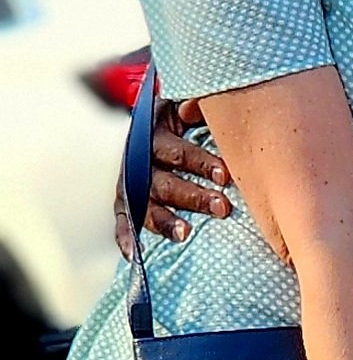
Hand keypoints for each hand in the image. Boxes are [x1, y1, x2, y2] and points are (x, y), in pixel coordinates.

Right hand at [114, 92, 236, 257]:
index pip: (177, 151)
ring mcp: (130, 183)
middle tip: (222, 207)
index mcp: (154, 134)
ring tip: (185, 234)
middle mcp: (139, 159)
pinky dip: (126, 238)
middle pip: (165, 182)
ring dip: (166, 220)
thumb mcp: (184, 105)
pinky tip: (133, 254)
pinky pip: (122, 221)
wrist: (150, 125)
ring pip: (146, 205)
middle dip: (194, 196)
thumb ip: (195, 104)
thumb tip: (193, 109)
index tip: (224, 174)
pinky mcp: (124, 202)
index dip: (199, 162)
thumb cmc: (181, 119)